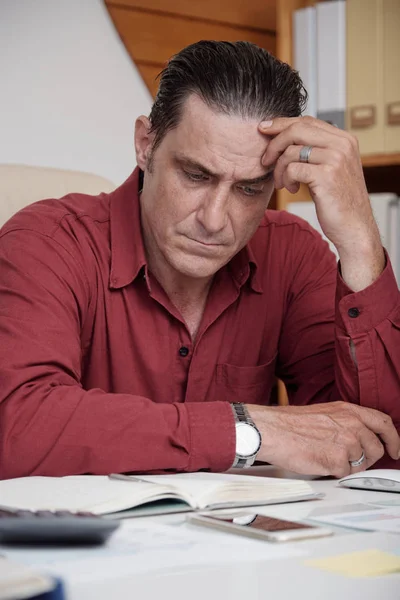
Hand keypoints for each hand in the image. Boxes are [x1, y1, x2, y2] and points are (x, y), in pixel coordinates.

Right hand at [246, 401, 399, 477]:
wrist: (272, 430)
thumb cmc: (290, 423)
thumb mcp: (325, 412)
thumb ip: (346, 421)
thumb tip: (361, 436)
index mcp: (348, 410)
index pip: (383, 423)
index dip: (393, 438)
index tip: (394, 448)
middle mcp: (351, 424)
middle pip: (376, 448)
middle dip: (368, 458)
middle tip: (354, 460)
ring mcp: (346, 442)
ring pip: (361, 464)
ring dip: (348, 465)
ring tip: (327, 456)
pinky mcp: (337, 460)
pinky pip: (345, 474)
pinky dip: (334, 472)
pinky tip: (319, 461)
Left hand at [259, 117, 384, 290]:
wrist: (355, 227)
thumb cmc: (340, 201)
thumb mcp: (332, 169)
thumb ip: (317, 151)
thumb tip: (286, 136)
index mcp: (344, 139)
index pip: (307, 121)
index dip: (281, 124)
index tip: (263, 129)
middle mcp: (342, 144)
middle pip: (296, 130)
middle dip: (274, 144)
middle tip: (265, 161)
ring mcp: (336, 159)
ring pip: (291, 151)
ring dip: (279, 169)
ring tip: (282, 183)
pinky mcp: (326, 176)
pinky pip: (292, 169)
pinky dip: (286, 179)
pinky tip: (292, 189)